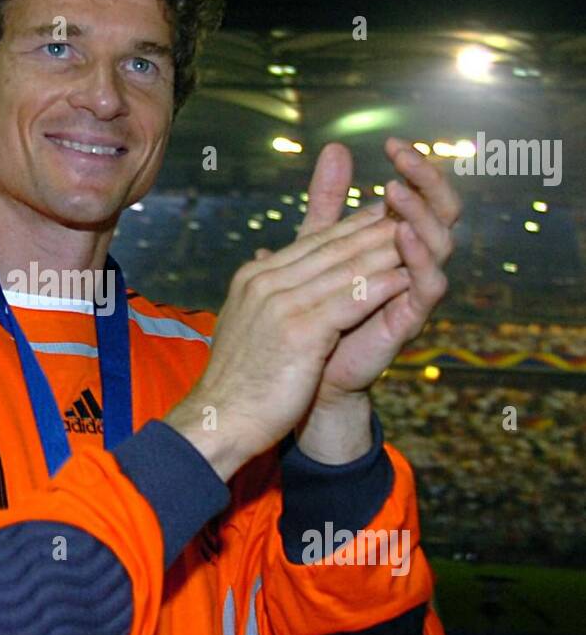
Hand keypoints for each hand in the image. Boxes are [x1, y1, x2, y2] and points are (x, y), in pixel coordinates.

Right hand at [165, 204, 407, 478]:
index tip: (377, 214)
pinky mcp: (300, 330)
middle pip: (329, 249)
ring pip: (343, 270)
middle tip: (406, 214)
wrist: (219, 420)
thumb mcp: (248, 327)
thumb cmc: (237, 383)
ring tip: (416, 240)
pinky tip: (404, 279)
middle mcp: (265, 283)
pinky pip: (350, 301)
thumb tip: (270, 277)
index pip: (308, 244)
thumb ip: (265, 299)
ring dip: (383, 253)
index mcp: (253, 279)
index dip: (347, 227)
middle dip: (371, 230)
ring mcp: (280, 303)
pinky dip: (379, 288)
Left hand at [294, 139, 460, 400]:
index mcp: (396, 240)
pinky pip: (428, 285)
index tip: (392, 142)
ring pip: (441, 243)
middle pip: (443, 212)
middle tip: (402, 158)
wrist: (304, 368)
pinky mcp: (409, 318)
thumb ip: (328, 202)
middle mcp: (413, 261)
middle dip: (427, 181)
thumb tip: (334, 148)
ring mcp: (413, 289)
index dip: (415, 167)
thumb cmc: (315, 304)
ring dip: (421, 214)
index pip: (421, 194)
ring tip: (397, 191)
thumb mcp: (316, 245)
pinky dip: (419, 258)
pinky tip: (402, 236)